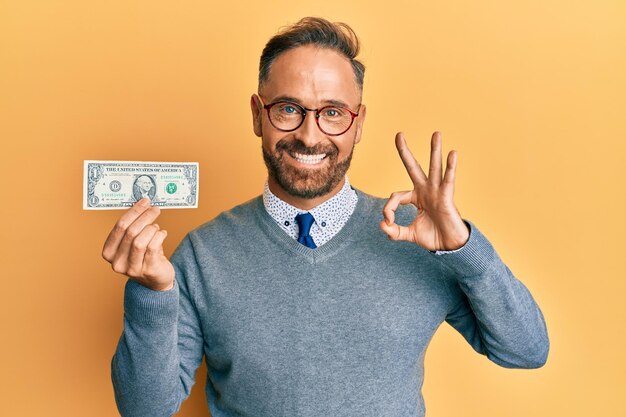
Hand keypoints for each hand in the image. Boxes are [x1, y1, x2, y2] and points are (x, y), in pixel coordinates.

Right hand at [102, 198, 174, 290]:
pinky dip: (159, 236)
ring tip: (156, 227)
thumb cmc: (144, 257)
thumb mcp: (132, 243)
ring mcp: (132, 268)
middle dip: (145, 216)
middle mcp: (117, 262)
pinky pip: (153, 247)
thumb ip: (133, 227)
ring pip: (140, 240)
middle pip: (130, 232)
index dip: (133, 211)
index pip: (119, 226)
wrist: (156, 280)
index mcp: (109, 252)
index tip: (144, 202)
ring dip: (152, 229)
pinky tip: (162, 233)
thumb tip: (143, 204)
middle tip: (155, 209)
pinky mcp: (147, 270)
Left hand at [380, 131, 469, 250]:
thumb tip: (382, 225)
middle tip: (399, 134)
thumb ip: (393, 231)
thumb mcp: (408, 234)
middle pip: (413, 167)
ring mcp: (437, 191)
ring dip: (435, 150)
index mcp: (415, 197)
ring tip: (436, 134)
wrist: (449, 246)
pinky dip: (451, 167)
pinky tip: (453, 153)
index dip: (388, 209)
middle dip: (405, 151)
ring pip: (434, 167)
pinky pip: (448, 179)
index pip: (396, 196)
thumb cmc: (432, 237)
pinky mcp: (447, 196)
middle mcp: (425, 190)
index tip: (388, 222)